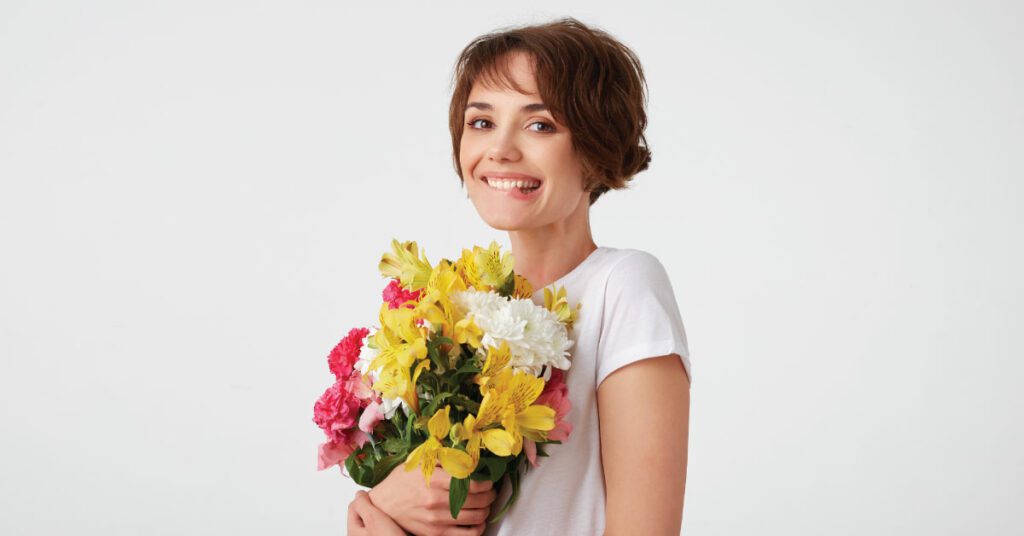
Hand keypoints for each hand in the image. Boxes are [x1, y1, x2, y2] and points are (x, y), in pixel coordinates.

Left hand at [348, 490, 406, 535]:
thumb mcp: (373, 519)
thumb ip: (363, 504)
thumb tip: (359, 494)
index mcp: (353, 532)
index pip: (353, 506)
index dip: (366, 498)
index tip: (379, 496)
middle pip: (365, 514)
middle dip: (377, 507)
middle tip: (388, 505)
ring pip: (377, 521)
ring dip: (386, 515)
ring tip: (395, 514)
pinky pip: (386, 528)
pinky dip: (392, 524)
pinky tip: (399, 524)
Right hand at [368, 463, 495, 535]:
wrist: (383, 505)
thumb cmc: (401, 482)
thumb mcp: (420, 462)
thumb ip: (445, 459)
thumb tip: (469, 459)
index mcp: (434, 480)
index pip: (473, 483)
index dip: (487, 482)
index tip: (488, 481)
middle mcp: (436, 501)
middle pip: (478, 500)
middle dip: (490, 495)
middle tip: (490, 492)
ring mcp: (437, 520)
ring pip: (476, 518)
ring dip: (486, 510)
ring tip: (485, 504)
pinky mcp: (435, 534)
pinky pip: (467, 535)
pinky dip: (478, 529)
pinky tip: (477, 521)